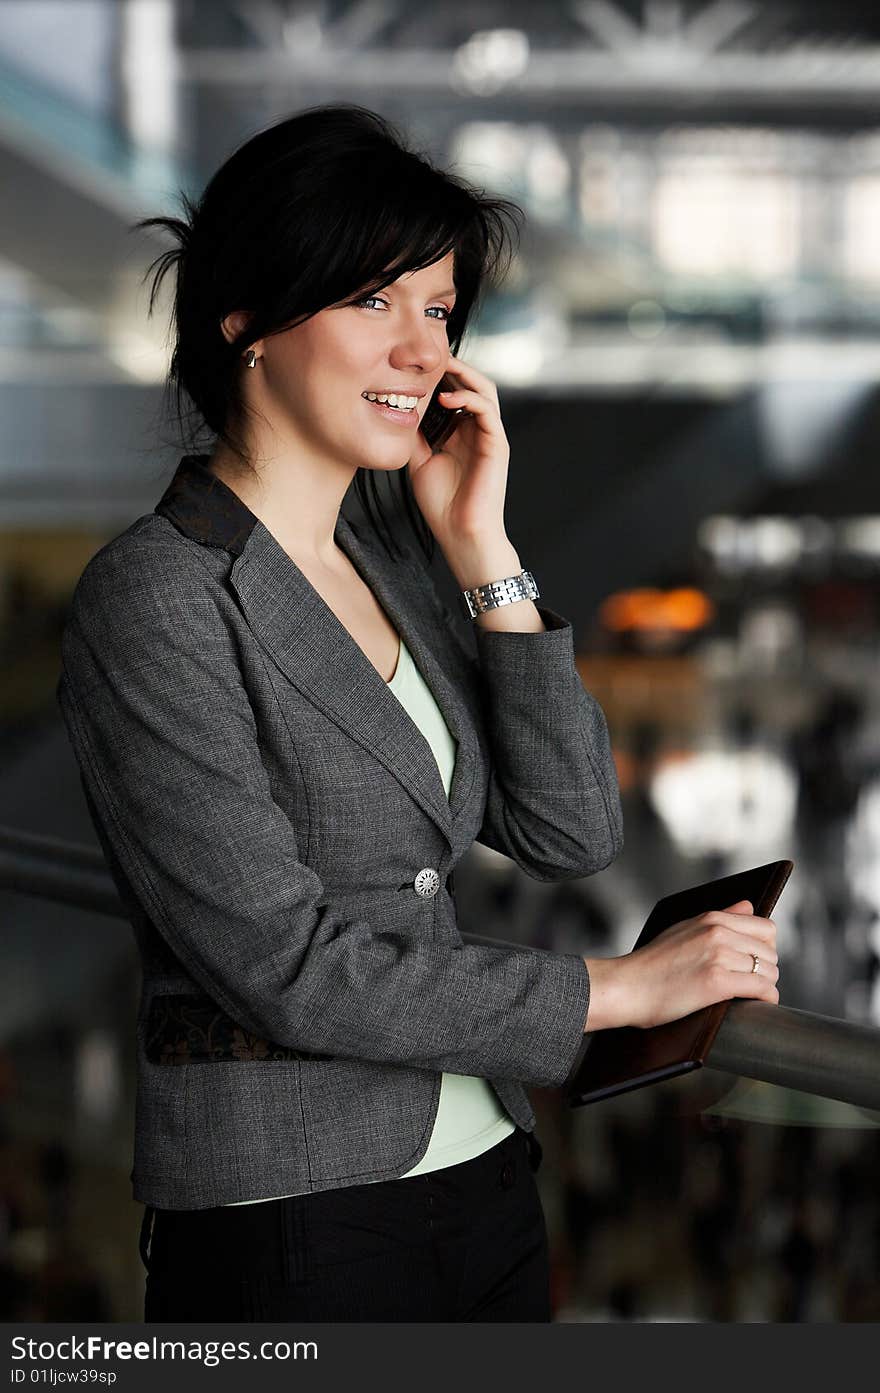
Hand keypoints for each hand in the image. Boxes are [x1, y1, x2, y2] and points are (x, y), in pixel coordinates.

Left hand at [406, 354, 509, 550]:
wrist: (460, 535)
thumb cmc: (442, 505)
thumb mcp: (418, 461)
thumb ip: (414, 435)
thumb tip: (396, 408)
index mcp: (461, 433)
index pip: (455, 392)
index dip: (439, 375)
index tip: (414, 363)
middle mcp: (478, 430)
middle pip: (472, 384)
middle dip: (452, 366)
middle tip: (428, 355)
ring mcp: (490, 436)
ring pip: (484, 390)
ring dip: (463, 375)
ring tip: (440, 367)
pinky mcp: (498, 446)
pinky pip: (488, 411)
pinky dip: (468, 399)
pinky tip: (445, 398)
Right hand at [583, 900, 779, 1031]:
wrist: (626, 986)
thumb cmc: (650, 963)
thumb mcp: (684, 928)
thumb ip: (720, 916)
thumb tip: (748, 904)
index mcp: (712, 918)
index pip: (765, 928)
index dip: (765, 948)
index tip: (756, 961)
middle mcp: (718, 933)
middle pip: (770, 951)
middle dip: (766, 969)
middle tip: (752, 982)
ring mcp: (718, 956)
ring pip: (768, 971)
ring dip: (766, 985)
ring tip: (752, 994)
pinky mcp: (716, 982)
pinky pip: (761, 988)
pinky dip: (767, 998)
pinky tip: (758, 1003)